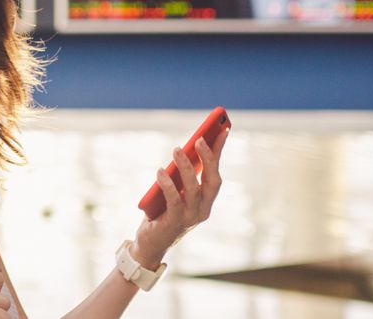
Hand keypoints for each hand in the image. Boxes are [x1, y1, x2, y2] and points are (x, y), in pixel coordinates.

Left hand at [131, 128, 227, 268]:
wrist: (150, 243)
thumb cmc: (162, 213)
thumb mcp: (174, 191)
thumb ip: (180, 176)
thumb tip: (183, 150)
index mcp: (206, 201)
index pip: (216, 173)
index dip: (219, 152)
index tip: (222, 130)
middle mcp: (203, 210)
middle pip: (212, 181)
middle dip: (208, 158)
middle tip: (199, 139)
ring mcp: (190, 217)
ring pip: (193, 189)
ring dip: (185, 167)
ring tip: (176, 150)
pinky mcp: (174, 222)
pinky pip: (173, 200)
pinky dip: (167, 184)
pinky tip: (160, 171)